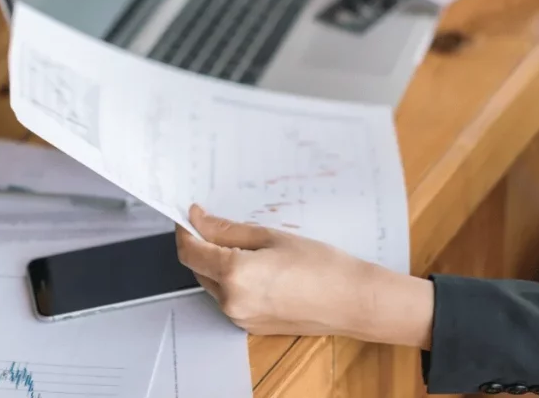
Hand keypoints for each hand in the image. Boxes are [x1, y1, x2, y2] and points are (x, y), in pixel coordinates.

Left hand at [176, 205, 434, 347]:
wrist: (353, 300)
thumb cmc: (321, 265)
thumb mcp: (270, 236)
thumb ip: (228, 230)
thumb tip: (199, 220)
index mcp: (234, 274)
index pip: (190, 250)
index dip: (185, 229)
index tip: (190, 213)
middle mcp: (231, 301)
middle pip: (198, 268)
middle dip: (201, 245)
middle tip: (216, 222)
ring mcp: (240, 318)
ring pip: (212, 284)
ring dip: (216, 263)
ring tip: (244, 244)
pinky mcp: (251, 326)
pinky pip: (229, 298)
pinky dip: (231, 280)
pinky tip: (255, 266)